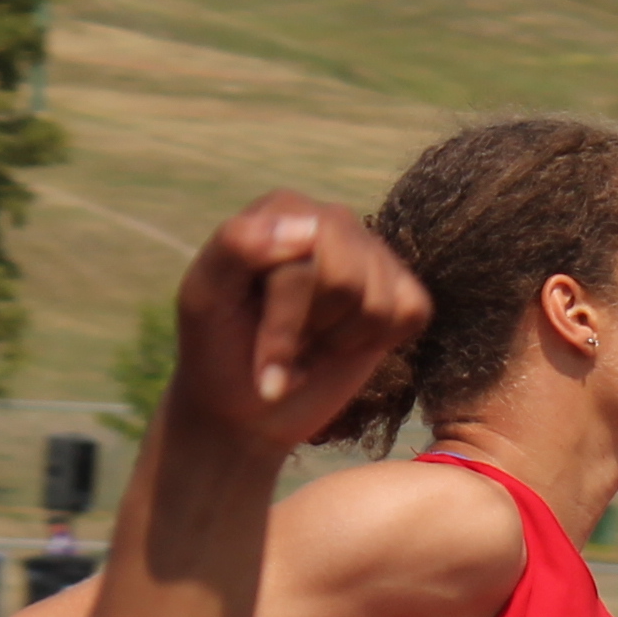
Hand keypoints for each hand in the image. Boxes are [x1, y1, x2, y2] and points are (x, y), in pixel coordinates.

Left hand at [167, 194, 428, 452]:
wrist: (245, 406)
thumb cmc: (218, 349)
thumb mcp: (205, 299)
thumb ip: (237, 247)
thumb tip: (308, 225)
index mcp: (281, 210)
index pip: (300, 265)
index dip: (285, 326)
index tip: (262, 368)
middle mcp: (330, 220)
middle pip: (345, 283)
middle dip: (312, 334)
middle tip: (285, 351)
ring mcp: (370, 252)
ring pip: (378, 305)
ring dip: (339, 344)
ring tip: (308, 345)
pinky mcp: (399, 287)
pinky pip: (413, 312)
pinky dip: (377, 343)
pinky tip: (342, 344)